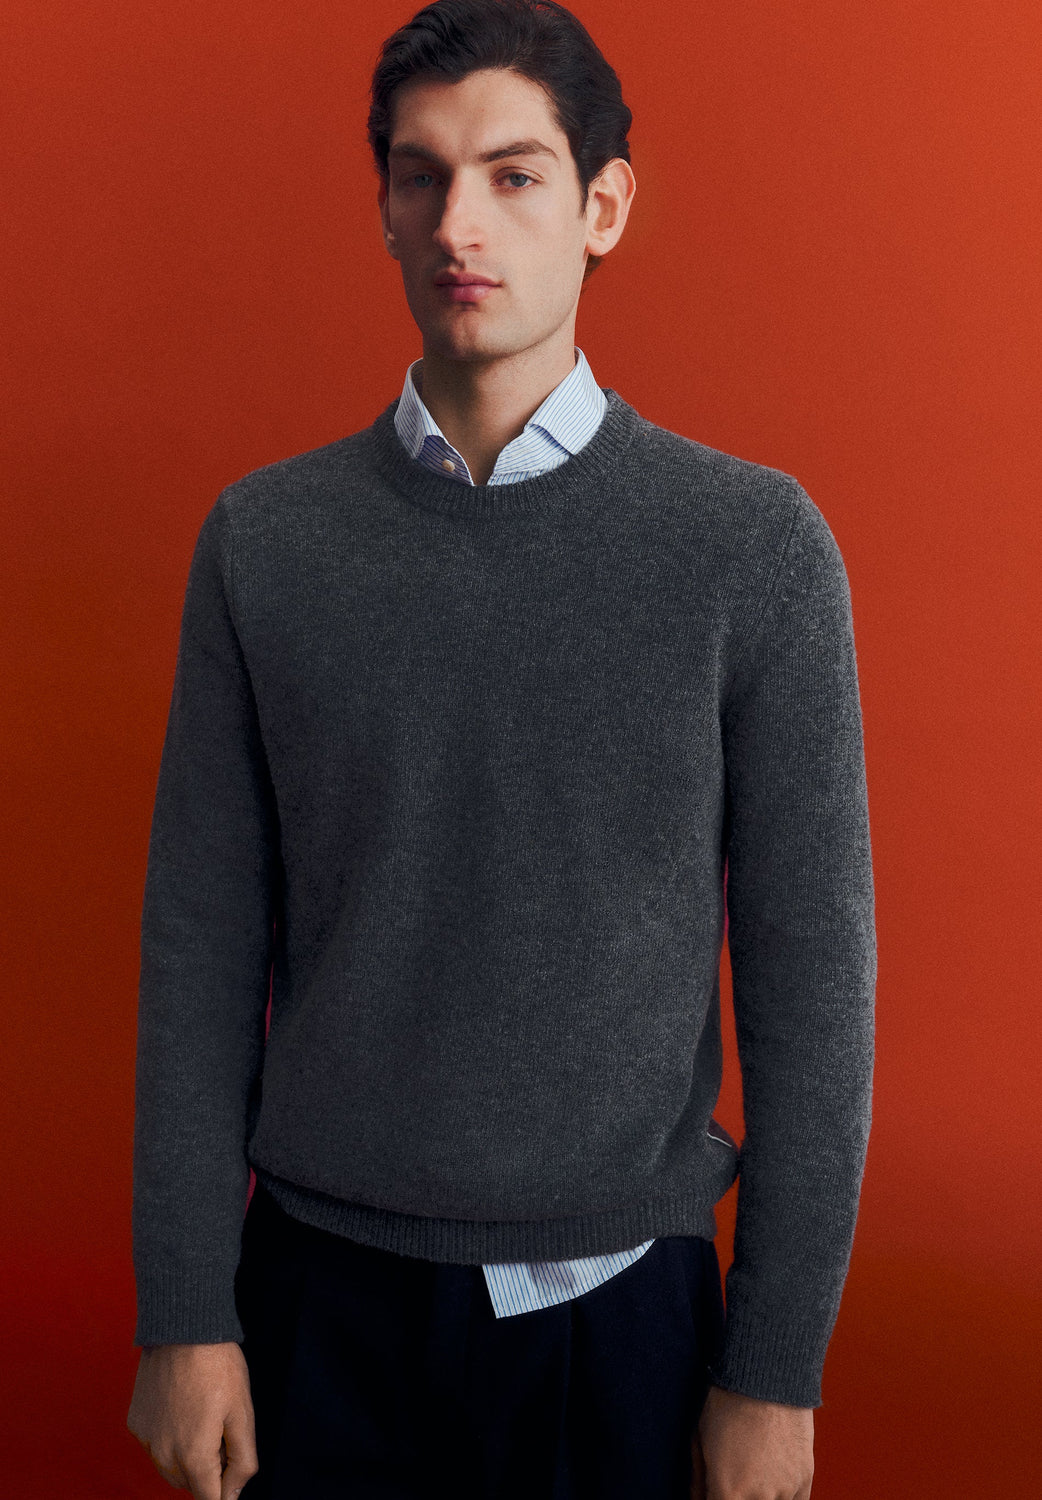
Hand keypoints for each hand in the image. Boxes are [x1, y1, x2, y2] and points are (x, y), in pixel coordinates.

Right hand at [127, 1342, 257, 1499]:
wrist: (182, 1328)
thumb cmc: (218, 1367)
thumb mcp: (243, 1412)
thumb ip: (243, 1461)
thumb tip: (232, 1497)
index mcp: (194, 1457)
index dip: (224, 1492)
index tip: (229, 1471)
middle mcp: (165, 1456)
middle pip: (191, 1484)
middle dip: (209, 1468)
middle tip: (221, 1426)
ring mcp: (146, 1441)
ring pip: (172, 1467)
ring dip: (189, 1454)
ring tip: (202, 1412)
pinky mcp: (135, 1424)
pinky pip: (157, 1444)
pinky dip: (170, 1435)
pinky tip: (182, 1404)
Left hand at [690, 1384, 813, 1498]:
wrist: (766, 1373)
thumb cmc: (728, 1402)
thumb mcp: (700, 1441)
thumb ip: (700, 1481)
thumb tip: (700, 1499)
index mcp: (728, 1491)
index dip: (711, 1499)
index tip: (711, 1491)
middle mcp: (760, 1498)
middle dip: (733, 1496)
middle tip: (731, 1482)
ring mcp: (786, 1490)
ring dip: (758, 1496)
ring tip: (750, 1474)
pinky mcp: (805, 1479)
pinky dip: (782, 1498)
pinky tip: (771, 1485)